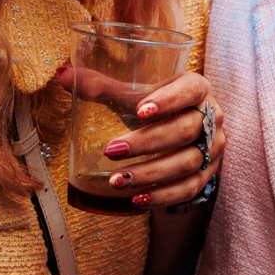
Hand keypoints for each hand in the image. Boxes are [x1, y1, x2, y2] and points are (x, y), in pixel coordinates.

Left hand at [54, 67, 221, 207]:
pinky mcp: (207, 174)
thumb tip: (61, 75)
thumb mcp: (135, 94)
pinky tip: (137, 200)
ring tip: (117, 181)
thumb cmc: (156, 107)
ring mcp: (213, 148)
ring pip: (187, 163)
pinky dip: (163, 195)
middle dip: (147, 143)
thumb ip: (101, 86)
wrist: (184, 130)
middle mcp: (212, 117)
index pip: (190, 90)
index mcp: (197, 88)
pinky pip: (189, 188)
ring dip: (151, 174)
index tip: (139, 110)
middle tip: (110, 150)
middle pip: (185, 131)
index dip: (169, 100)